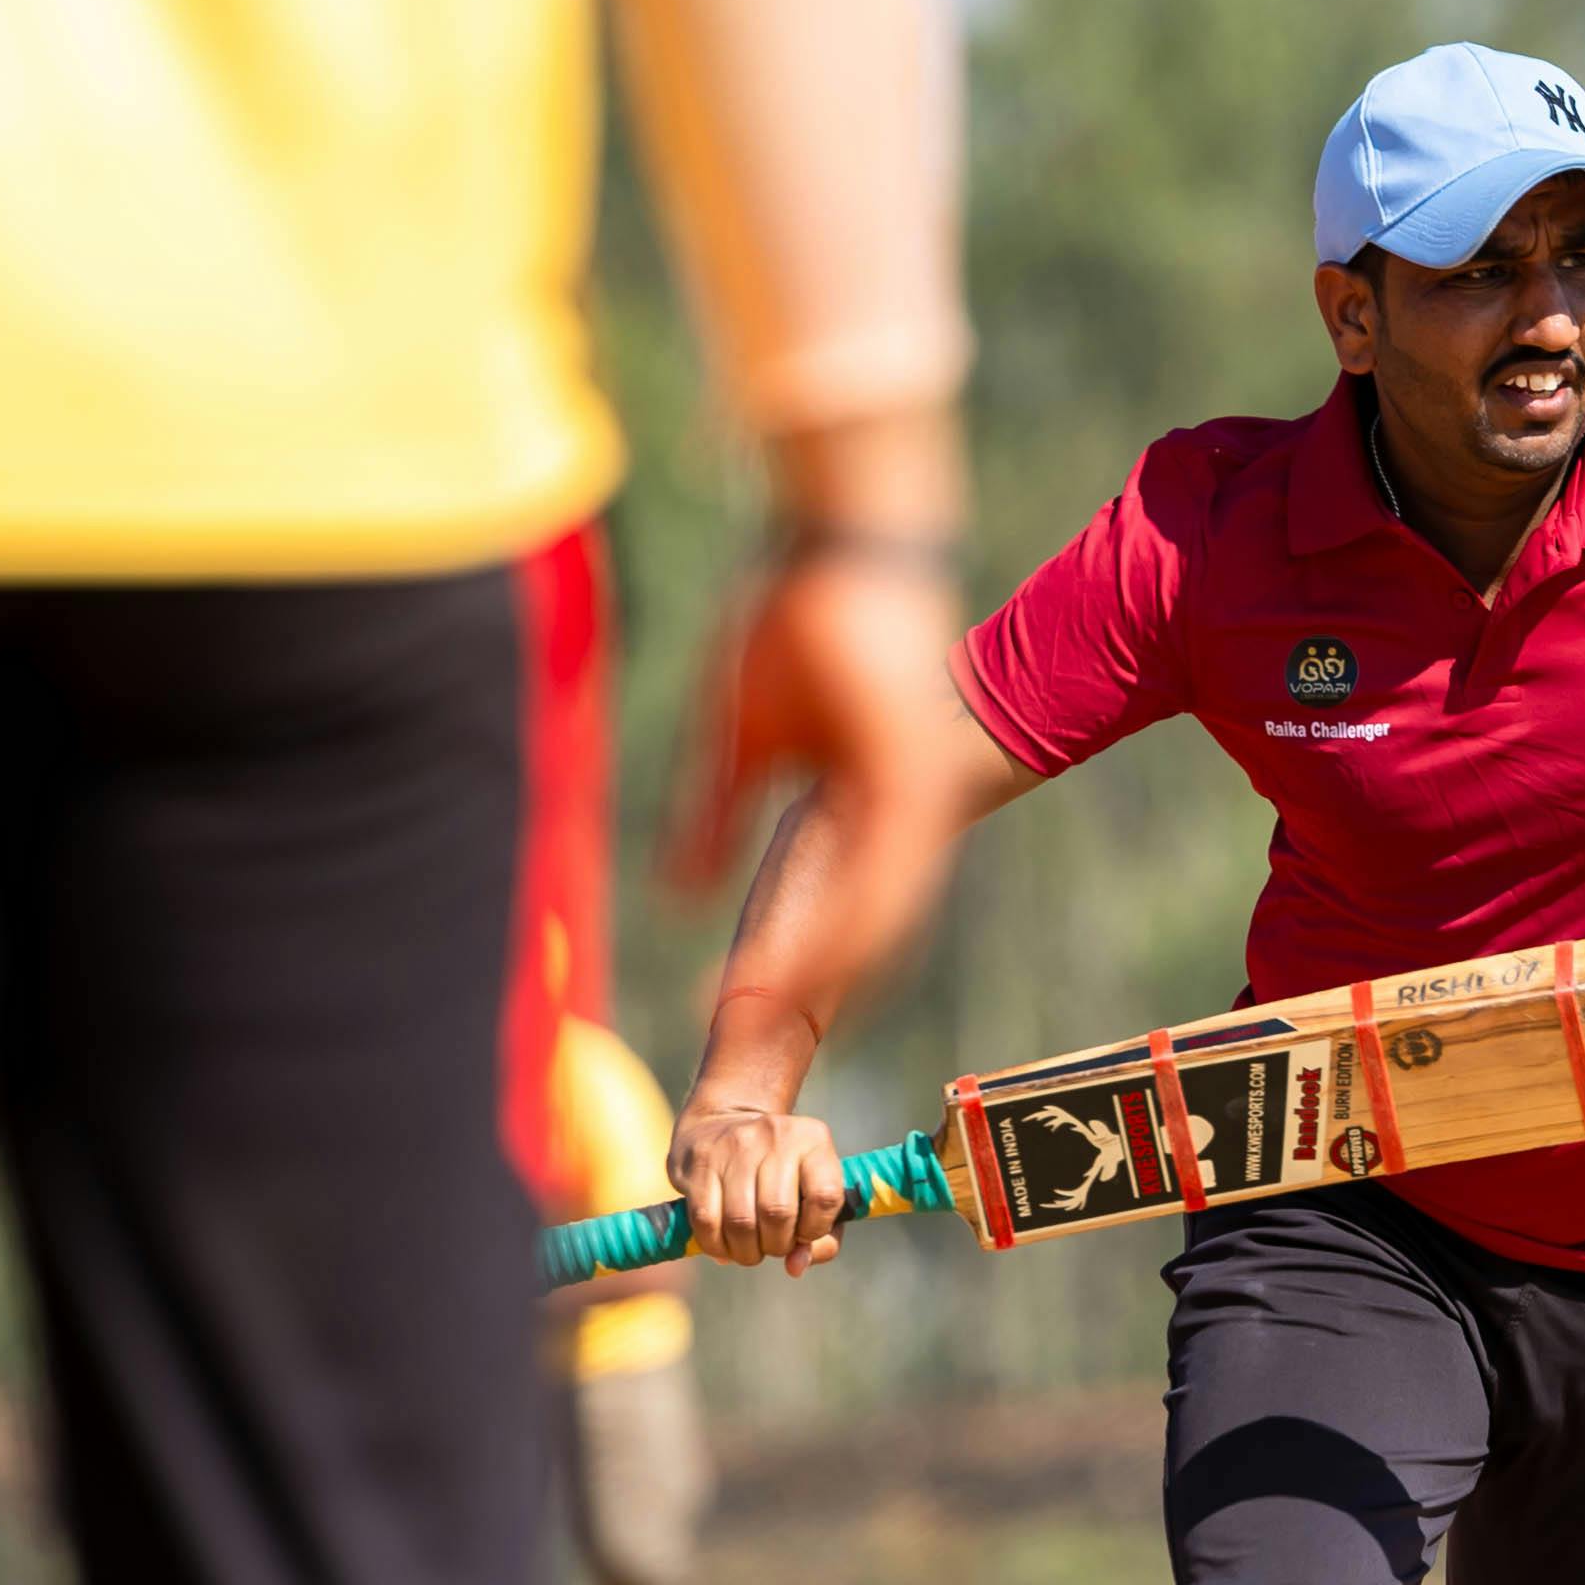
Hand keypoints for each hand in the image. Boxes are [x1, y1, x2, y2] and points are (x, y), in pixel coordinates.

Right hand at [668, 397, 974, 990]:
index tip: (731, 1010)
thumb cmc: (796, 617)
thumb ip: (710, 814)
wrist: (844, 543)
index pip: (834, 910)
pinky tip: (796, 969)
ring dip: (815, 977)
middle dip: (803, 990)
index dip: (789, 964)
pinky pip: (880, 879)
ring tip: (756, 1022)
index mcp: (863, 806)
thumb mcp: (737, 735)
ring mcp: (909, 801)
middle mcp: (895, 815)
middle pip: (858, 931)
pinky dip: (837, 930)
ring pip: (872, 921)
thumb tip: (675, 891)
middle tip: (746, 1041)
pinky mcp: (909, 782)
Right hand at [674, 1096, 852, 1270]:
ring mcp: (734, 1146)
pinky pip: (706, 1221)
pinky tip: (724, 1245)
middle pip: (778, 1213)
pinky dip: (716, 1246)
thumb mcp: (813, 1192)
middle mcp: (775, 1136)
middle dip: (776, 1245)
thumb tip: (795, 1267)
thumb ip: (821, 1238)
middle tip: (772, 1244)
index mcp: (813, 1139)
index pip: (825, 1197)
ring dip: (747, 1252)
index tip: (805, 1233)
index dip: (816, 1229)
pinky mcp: (700, 1162)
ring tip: (749, 1249)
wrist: (722, 1121)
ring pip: (740, 1222)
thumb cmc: (780, 1172)